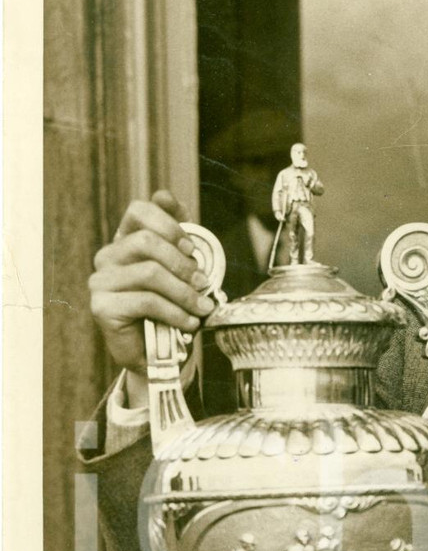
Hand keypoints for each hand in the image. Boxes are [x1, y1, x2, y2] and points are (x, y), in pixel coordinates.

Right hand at [89, 191, 212, 404]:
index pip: (139, 210)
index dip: (170, 225)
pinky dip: (176, 313)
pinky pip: (146, 301)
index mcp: (126, 241)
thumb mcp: (182, 271)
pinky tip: (189, 324)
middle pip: (147, 242)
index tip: (191, 248)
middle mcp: (108, 257)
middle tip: (203, 283)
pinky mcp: (102, 306)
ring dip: (185, 293)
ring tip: (202, 308)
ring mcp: (101, 281)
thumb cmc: (172, 309)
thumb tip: (165, 195)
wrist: (158, 355)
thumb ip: (177, 236)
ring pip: (150, 273)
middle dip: (183, 263)